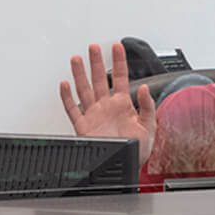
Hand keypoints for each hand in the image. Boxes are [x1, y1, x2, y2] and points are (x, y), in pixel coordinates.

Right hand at [60, 42, 156, 165]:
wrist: (126, 168)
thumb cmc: (138, 150)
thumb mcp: (150, 127)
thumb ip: (148, 106)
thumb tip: (145, 89)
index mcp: (124, 105)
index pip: (121, 77)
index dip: (119, 61)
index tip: (117, 46)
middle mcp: (107, 107)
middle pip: (100, 79)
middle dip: (96, 62)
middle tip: (93, 47)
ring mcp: (94, 115)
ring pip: (85, 90)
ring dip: (80, 75)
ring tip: (77, 59)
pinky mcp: (83, 127)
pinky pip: (73, 109)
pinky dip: (67, 97)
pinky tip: (65, 85)